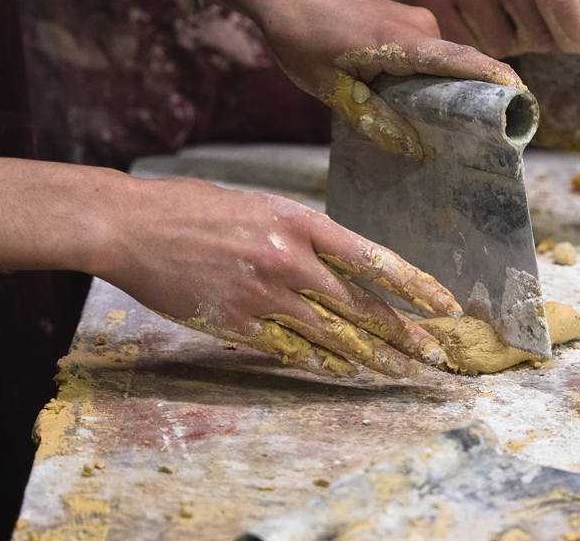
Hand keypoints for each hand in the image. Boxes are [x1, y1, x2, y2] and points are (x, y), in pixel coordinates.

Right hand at [101, 176, 461, 377]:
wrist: (133, 226)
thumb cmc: (195, 208)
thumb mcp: (262, 206)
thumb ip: (302, 235)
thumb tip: (340, 264)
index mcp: (300, 221)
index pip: (373, 258)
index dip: (414, 285)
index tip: (445, 304)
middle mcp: (290, 260)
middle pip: (362, 306)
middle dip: (405, 334)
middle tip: (437, 354)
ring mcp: (264, 296)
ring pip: (333, 335)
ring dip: (373, 358)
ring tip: (401, 372)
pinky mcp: (237, 324)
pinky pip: (291, 351)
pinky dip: (323, 364)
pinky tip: (347, 373)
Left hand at [230, 0, 522, 158]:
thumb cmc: (301, 36)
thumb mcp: (332, 89)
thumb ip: (375, 119)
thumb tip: (415, 149)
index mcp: (401, 40)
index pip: (461, 61)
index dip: (494, 81)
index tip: (523, 101)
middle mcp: (420, 25)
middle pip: (459, 69)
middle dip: (472, 102)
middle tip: (482, 142)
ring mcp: (417, 19)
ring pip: (444, 64)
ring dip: (446, 91)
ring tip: (449, 130)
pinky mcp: (409, 19)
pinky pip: (433, 54)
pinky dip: (432, 77)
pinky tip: (421, 103)